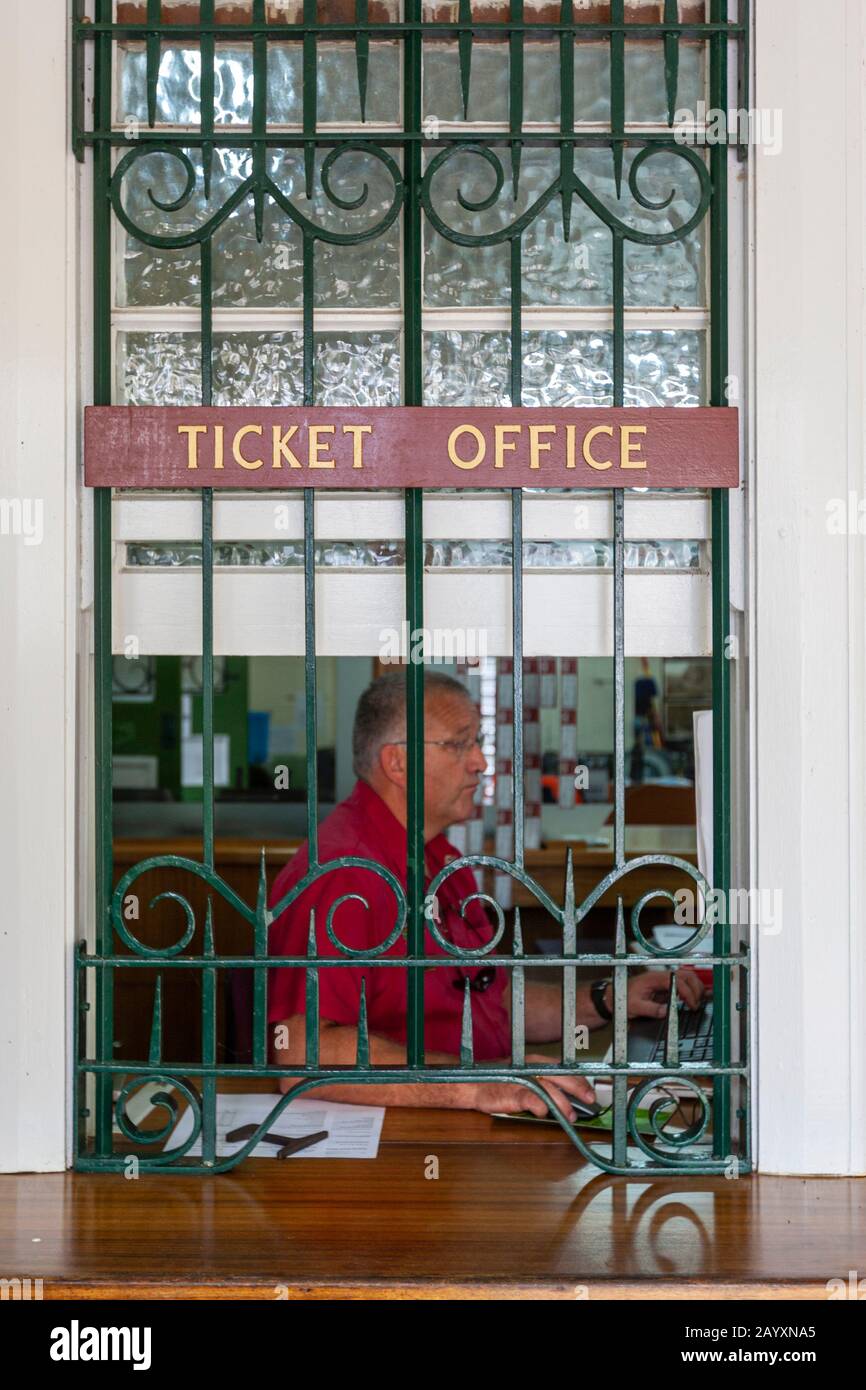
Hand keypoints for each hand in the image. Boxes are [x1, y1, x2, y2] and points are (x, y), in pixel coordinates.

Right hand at [467, 1053, 595, 1120]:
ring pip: (549, 1090)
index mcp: (536, 1062)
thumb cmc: (501, 1082)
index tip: (590, 1091)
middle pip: (560, 1077)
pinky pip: (532, 1100)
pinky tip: (544, 1113)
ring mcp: (522, 1081)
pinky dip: (541, 1107)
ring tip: (570, 1116)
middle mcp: (531, 1068)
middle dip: (578, 1088)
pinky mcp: (513, 1094)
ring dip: (562, 1104)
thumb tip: (566, 1094)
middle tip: (589, 1100)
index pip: (563, 1069)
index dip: (579, 1080)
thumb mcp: (525, 1076)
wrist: (475, 1084)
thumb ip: (543, 1081)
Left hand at [623, 967, 704, 1020]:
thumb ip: (651, 1009)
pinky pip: (682, 983)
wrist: (615, 996)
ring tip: (696, 1002)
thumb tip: (666, 1011)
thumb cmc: (623, 998)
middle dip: (695, 988)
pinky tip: (692, 999)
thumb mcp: (635, 1006)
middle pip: (686, 975)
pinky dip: (691, 989)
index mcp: (654, 978)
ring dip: (695, 988)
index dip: (688, 993)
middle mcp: (660, 976)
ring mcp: (664, 980)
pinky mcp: (665, 985)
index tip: (692, 1005)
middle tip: (696, 1004)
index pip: (677, 981)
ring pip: (686, 977)